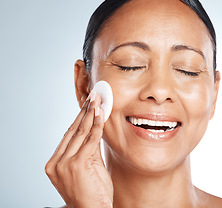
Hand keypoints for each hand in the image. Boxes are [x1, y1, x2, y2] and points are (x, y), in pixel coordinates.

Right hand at [45, 93, 112, 207]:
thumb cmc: (93, 192)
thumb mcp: (89, 167)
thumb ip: (89, 148)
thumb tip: (94, 127)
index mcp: (55, 163)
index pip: (68, 135)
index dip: (79, 118)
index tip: (86, 105)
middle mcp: (56, 162)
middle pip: (73, 131)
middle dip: (84, 111)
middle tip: (92, 96)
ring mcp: (64, 164)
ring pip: (80, 132)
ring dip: (90, 114)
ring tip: (97, 100)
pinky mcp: (76, 164)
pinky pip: (90, 139)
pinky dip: (97, 125)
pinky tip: (101, 113)